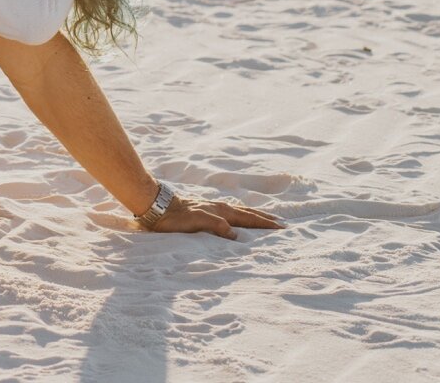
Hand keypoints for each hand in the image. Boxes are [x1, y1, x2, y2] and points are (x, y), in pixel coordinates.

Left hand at [145, 193, 283, 238]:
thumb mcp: (196, 222)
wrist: (157, 205)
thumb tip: (235, 234)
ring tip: (266, 219)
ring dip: (254, 216)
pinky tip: (238, 217)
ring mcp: (213, 207)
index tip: (282, 227)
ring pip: (240, 211)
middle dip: (265, 219)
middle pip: (247, 213)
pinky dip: (240, 215)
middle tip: (282, 224)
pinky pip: (230, 212)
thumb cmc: (175, 217)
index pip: (248, 218)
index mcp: (221, 211)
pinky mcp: (205, 209)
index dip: (265, 223)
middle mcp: (220, 207)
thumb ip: (216, 225)